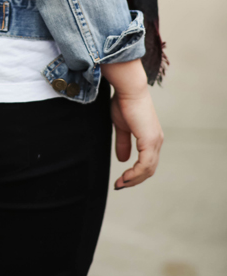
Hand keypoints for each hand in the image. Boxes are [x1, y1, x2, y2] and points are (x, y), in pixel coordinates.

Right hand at [102, 59, 163, 188]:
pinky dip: (135, 174)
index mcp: (151, 138)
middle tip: (119, 185)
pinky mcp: (150, 141)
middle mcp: (156, 141)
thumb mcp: (121, 126)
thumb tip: (123, 160)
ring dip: (133, 180)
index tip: (121, 179)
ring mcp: (154, 142)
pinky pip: (144, 165)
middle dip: (134, 180)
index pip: (147, 162)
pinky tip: (125, 178)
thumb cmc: (124, 102)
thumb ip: (123, 142)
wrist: (128, 89)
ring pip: (148, 170)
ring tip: (120, 184)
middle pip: (149, 169)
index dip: (135, 173)